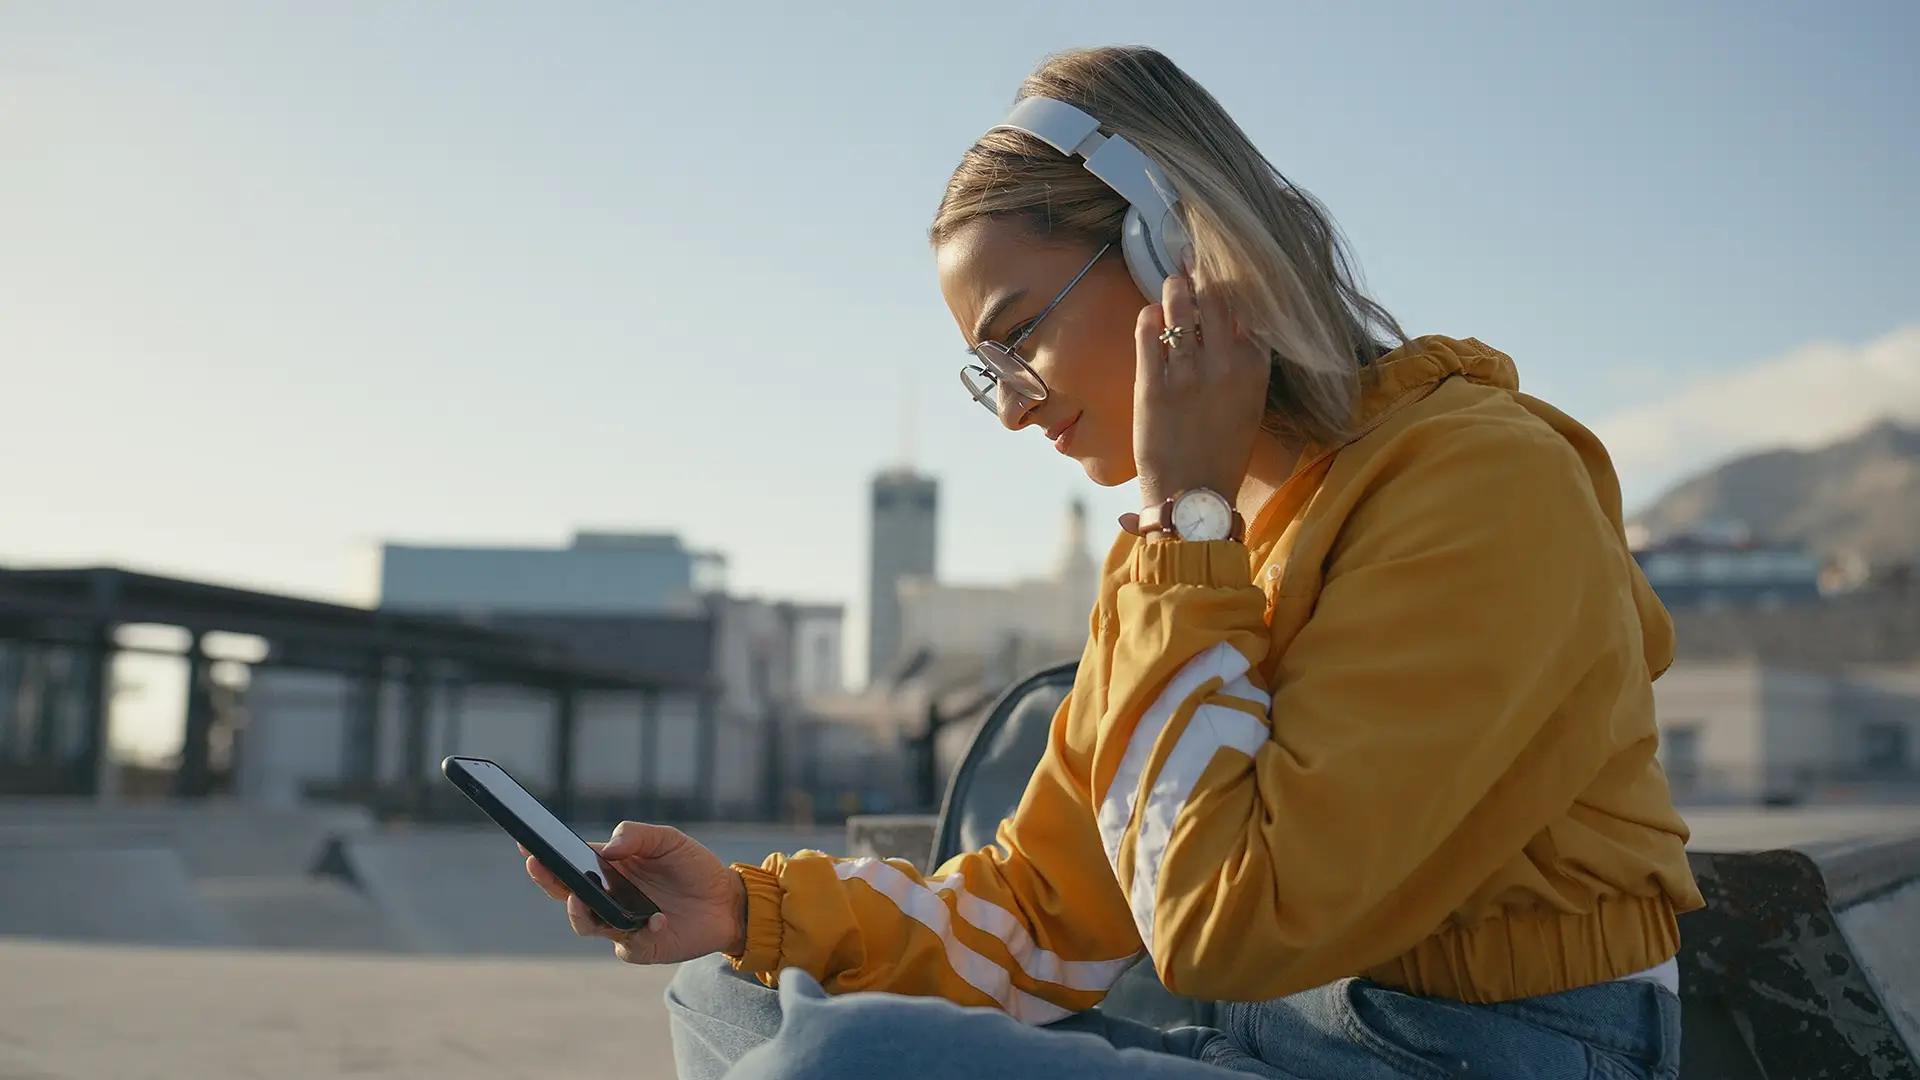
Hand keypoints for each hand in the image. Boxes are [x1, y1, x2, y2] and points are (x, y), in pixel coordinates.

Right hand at [522, 821, 748, 964]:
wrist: (727, 900)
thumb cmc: (692, 867)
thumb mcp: (668, 839)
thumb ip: (636, 836)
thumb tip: (606, 849)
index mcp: (608, 868)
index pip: (569, 862)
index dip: (544, 855)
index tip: (525, 844)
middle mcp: (607, 897)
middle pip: (566, 893)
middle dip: (547, 880)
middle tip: (537, 865)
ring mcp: (619, 923)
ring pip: (585, 923)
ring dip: (579, 912)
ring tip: (581, 897)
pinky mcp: (640, 946)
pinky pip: (629, 943)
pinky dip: (642, 929)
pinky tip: (658, 918)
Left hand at [1132, 264, 1270, 510]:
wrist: (1193, 498)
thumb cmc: (1220, 453)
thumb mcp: (1247, 406)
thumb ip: (1243, 365)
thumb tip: (1232, 326)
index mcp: (1254, 370)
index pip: (1248, 310)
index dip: (1234, 286)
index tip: (1222, 272)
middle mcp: (1225, 366)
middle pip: (1216, 298)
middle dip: (1202, 276)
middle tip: (1191, 263)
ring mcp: (1188, 375)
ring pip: (1181, 307)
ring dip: (1175, 289)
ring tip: (1172, 282)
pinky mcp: (1153, 386)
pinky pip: (1149, 333)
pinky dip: (1148, 318)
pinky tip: (1150, 317)